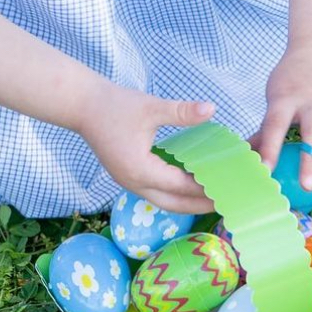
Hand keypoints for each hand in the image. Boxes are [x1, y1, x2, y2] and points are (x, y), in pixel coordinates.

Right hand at [76, 88, 215, 213]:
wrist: (82, 106)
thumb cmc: (115, 106)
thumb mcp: (151, 107)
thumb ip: (182, 112)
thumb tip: (211, 108)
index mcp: (141, 171)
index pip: (181, 186)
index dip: (206, 188)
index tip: (229, 188)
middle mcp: (134, 183)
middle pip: (173, 204)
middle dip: (200, 205)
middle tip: (226, 202)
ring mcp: (128, 182)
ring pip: (163, 201)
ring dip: (187, 201)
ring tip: (211, 196)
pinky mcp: (126, 176)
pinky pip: (155, 192)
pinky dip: (174, 193)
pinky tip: (188, 183)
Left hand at [249, 48, 311, 195]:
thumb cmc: (294, 77)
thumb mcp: (276, 93)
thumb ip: (267, 125)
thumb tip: (247, 155)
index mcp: (287, 97)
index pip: (276, 125)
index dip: (270, 147)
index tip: (264, 169)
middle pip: (311, 134)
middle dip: (310, 161)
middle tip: (306, 186)